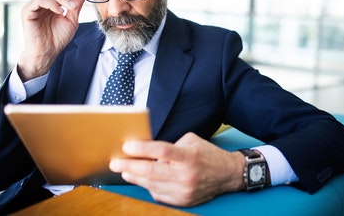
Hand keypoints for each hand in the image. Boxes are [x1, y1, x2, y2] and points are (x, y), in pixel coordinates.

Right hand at [17, 0, 84, 80]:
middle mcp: (42, 1)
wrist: (49, 51)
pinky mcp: (27, 11)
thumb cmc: (59, 37)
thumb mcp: (72, 19)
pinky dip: (51, 3)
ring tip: (68, 8)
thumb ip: (76, 5)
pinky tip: (59, 11)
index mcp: (53, 1)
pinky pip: (38, 1)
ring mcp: (34, 5)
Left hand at [110, 132, 245, 206]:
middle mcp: (186, 175)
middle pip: (152, 170)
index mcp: (189, 156)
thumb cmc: (207, 154)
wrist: (227, 174)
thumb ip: (170, 146)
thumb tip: (147, 150)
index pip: (162, 151)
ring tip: (124, 171)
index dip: (142, 148)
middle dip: (130, 166)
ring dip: (135, 177)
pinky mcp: (182, 201)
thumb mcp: (191, 141)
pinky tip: (142, 180)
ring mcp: (184, 190)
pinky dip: (149, 187)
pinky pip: (159, 194)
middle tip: (116, 162)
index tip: (127, 146)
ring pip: (152, 185)